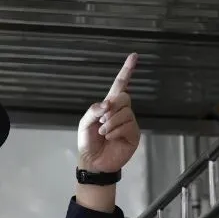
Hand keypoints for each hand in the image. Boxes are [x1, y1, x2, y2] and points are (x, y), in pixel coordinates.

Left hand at [77, 53, 140, 172]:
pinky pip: (127, 126)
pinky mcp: (133, 134)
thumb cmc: (88, 142)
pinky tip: (110, 138)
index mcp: (109, 106)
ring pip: (125, 113)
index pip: (120, 85)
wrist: (93, 161)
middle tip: (102, 120)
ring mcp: (129, 123)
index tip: (134, 56)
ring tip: (103, 132)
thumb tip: (108, 103)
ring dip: (111, 123)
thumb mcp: (85, 123)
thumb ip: (93, 110)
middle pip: (124, 98)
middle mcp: (121, 112)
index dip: (127, 71)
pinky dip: (115, 131)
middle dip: (111, 108)